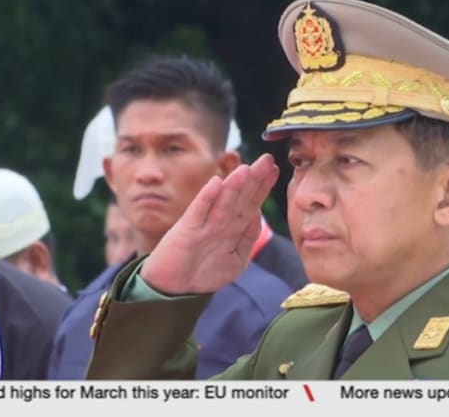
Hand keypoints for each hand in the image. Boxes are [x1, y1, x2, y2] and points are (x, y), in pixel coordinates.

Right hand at [140, 153, 279, 294]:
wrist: (174, 288)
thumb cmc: (203, 272)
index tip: (274, 170)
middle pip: (239, 198)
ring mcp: (203, 225)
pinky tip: (215, 184)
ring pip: (222, 202)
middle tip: (266, 160)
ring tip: (246, 170)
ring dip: (234, 186)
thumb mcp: (235, 259)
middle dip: (253, 180)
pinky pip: (198, 213)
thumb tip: (258, 215)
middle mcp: (219, 222)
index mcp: (232, 228)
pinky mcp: (186, 231)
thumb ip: (248, 238)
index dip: (262, 187)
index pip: (250, 203)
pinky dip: (207, 198)